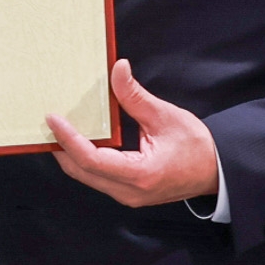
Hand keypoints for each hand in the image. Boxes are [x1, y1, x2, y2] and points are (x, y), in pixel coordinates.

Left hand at [47, 60, 218, 208]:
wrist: (217, 172)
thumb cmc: (196, 145)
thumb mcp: (165, 116)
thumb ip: (135, 96)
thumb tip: (118, 68)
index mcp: (139, 175)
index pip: (91, 159)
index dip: (68, 139)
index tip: (53, 118)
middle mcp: (128, 192)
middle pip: (81, 171)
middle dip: (60, 147)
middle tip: (47, 122)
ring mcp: (127, 196)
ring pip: (86, 177)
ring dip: (70, 154)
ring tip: (58, 128)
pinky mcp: (128, 193)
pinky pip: (97, 177)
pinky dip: (83, 159)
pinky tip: (79, 139)